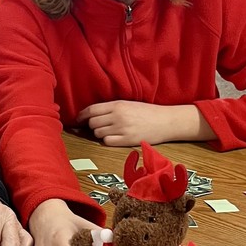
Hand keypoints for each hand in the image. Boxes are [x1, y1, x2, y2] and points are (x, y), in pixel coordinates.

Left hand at [77, 101, 212, 146]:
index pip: (91, 110)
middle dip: (92, 125)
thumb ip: (111, 108)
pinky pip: (107, 141)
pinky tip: (115, 138)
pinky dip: (107, 140)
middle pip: (92, 122)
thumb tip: (91, 114)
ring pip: (98, 133)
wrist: (166, 121)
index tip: (78, 119)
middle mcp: (118, 116)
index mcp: (117, 105)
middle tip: (98, 126)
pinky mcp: (127, 140)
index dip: (82, 115)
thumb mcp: (128, 104)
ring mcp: (122, 128)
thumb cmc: (147, 112)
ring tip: (110, 131)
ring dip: (100, 133)